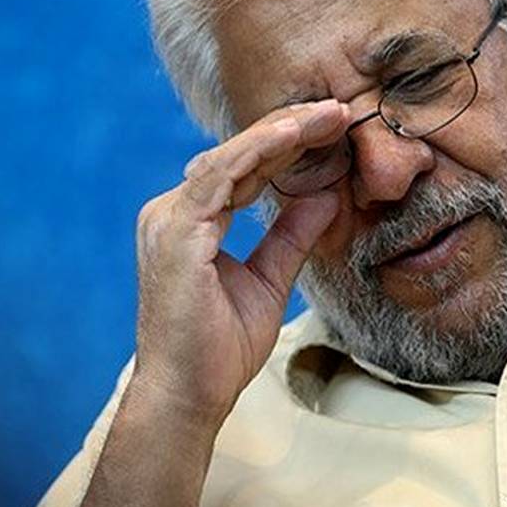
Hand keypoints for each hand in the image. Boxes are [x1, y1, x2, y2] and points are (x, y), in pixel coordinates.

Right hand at [129, 99, 348, 428]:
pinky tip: (295, 134)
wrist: (189, 397)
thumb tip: (327, 198)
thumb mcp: (270, 281)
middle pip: (236, 154)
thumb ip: (291, 237)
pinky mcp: (176, 232)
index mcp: (189, 223)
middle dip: (289, 128)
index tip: (331, 128)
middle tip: (338, 109)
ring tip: (327, 113)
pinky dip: (259, 151)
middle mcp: (172, 213)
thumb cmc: (219, 350)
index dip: (287, 147)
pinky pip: (221, 176)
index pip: (243, 170)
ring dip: (282, 131)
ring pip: (230, 156)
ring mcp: (169, 220)